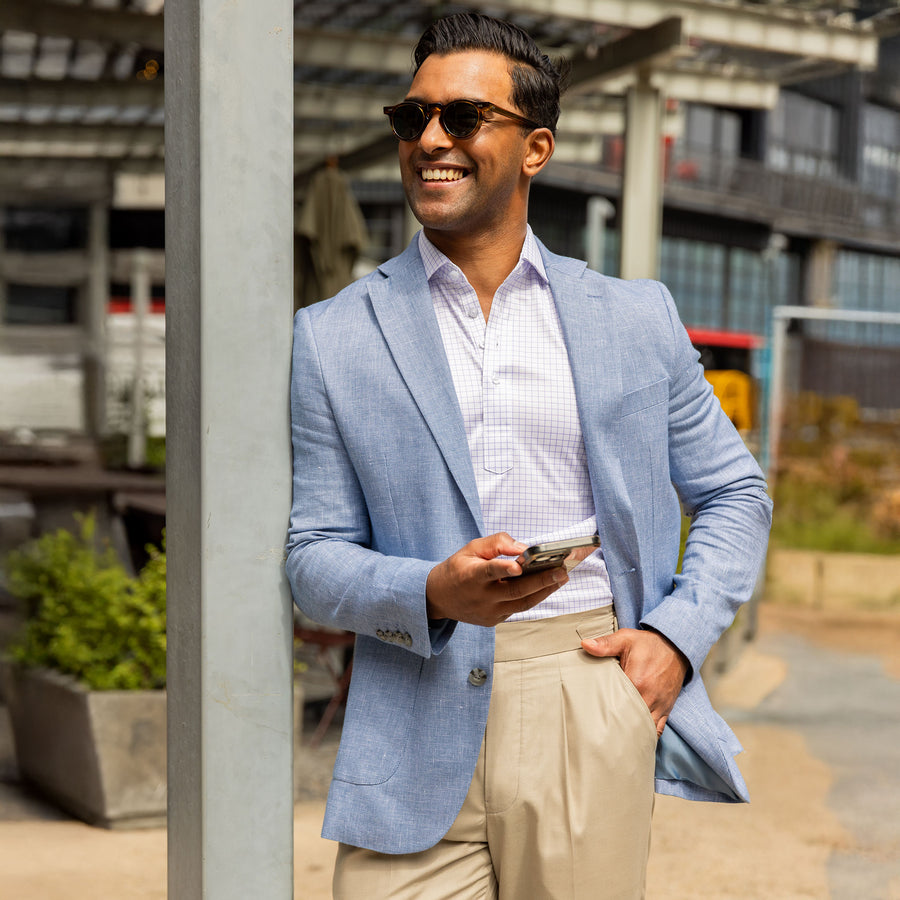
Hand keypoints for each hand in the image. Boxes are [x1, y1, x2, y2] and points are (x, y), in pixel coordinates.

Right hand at [426, 533, 568, 626]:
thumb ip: (496, 543)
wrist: (438, 598)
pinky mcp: (493, 620)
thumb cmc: (458, 568)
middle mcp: (480, 598)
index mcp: (470, 576)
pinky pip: (517, 608)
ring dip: (544, 591)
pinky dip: (533, 597)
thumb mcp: (471, 548)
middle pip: (514, 591)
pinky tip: (548, 586)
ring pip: (521, 603)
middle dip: (541, 581)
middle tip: (561, 571)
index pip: (489, 572)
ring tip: (562, 578)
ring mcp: (488, 612)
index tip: (519, 567)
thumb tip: (523, 548)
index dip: (503, 569)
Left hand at [581, 628, 688, 736]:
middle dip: (614, 725)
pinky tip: (634, 739)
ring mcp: (659, 705)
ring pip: (643, 728)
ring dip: (630, 732)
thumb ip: (605, 644)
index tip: (590, 713)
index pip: (616, 702)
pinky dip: (646, 736)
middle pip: (628, 719)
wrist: (675, 646)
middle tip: (598, 731)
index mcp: (637, 681)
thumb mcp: (626, 639)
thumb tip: (585, 644)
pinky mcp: (666, 709)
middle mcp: (649, 697)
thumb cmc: (648, 644)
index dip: (602, 709)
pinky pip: (657, 730)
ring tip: (613, 738)